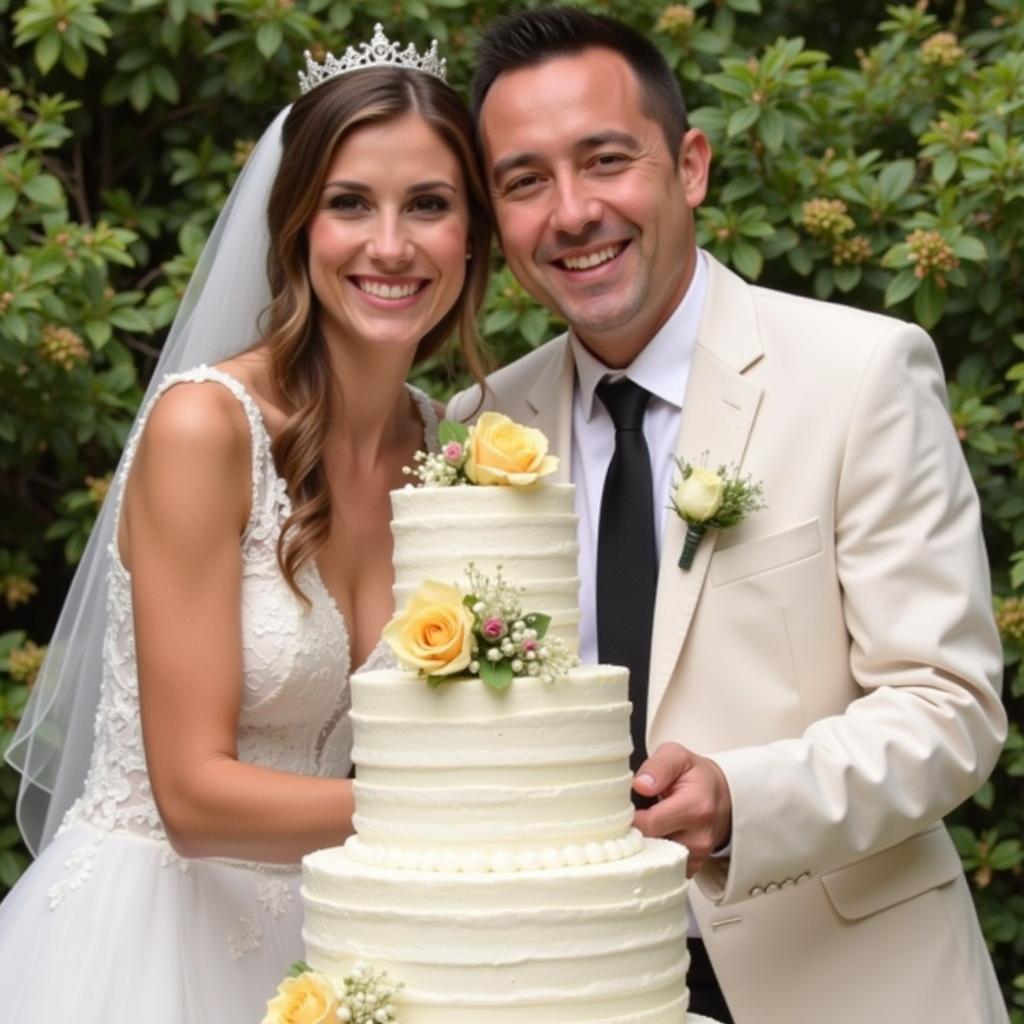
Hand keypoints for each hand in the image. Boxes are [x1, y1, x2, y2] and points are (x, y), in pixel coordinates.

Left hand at [632, 742, 731, 875]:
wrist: (722, 796)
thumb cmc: (696, 775)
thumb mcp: (678, 756)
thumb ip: (658, 766)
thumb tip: (640, 785)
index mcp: (696, 807)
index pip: (651, 823)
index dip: (629, 818)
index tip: (620, 810)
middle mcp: (700, 836)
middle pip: (651, 845)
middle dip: (632, 833)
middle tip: (625, 818)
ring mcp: (698, 855)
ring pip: (655, 860)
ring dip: (643, 846)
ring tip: (641, 826)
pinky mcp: (693, 866)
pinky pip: (664, 868)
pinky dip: (653, 857)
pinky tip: (651, 839)